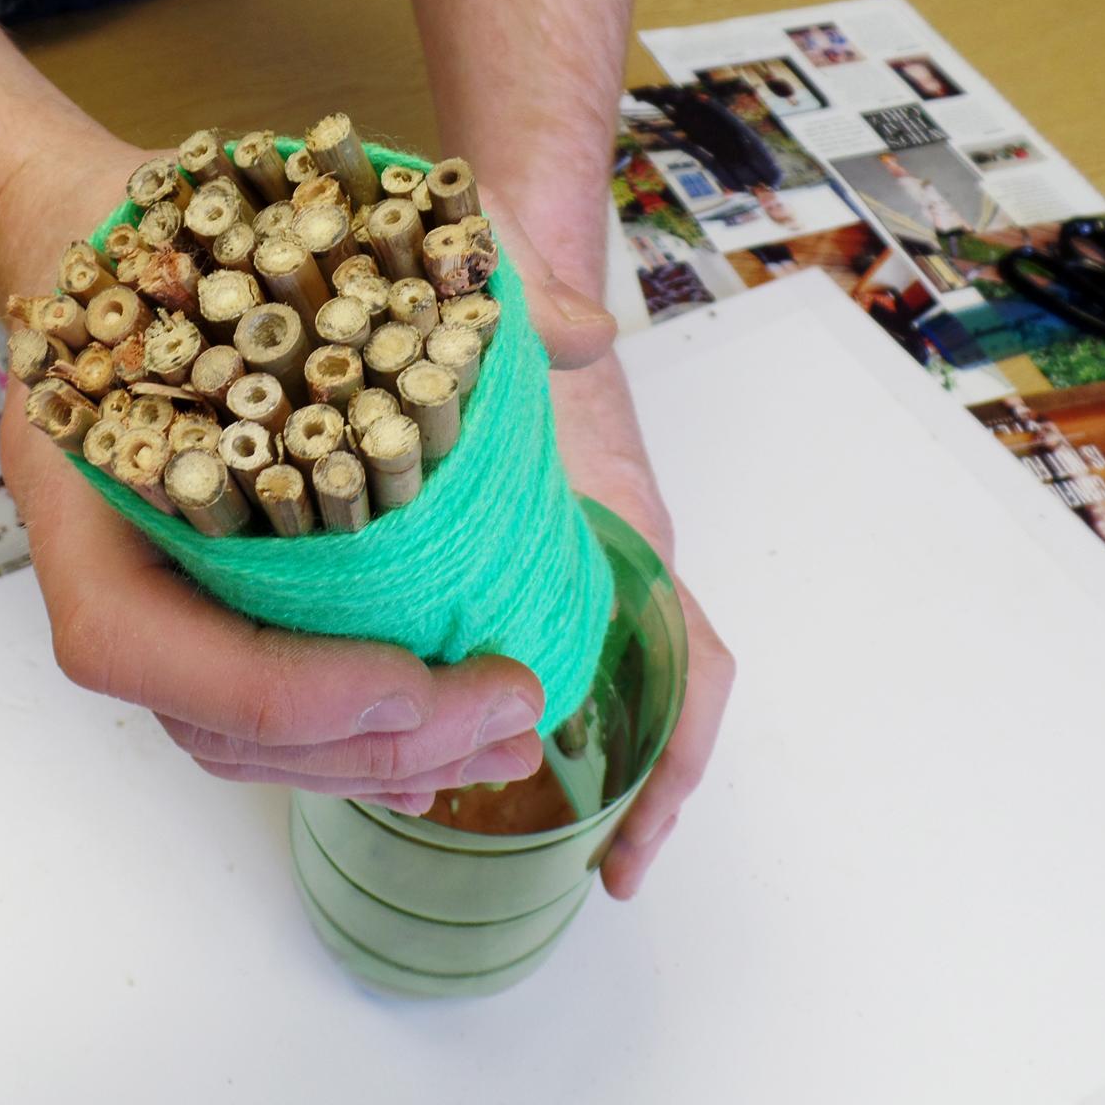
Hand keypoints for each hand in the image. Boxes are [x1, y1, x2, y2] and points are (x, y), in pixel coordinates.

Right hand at [0, 161, 618, 811]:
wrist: (94, 251)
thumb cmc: (181, 237)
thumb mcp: (297, 219)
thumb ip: (450, 265)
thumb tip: (585, 333)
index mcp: (85, 485)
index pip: (153, 649)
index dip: (296, 688)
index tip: (435, 674)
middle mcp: (102, 570)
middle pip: (217, 725)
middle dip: (376, 742)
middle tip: (516, 714)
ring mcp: (144, 606)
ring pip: (243, 744)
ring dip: (380, 762)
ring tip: (507, 742)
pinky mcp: (191, 617)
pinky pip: (257, 721)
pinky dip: (352, 745)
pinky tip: (444, 743)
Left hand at [485, 178, 734, 899]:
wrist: (505, 243)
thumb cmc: (515, 271)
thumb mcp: (515, 286)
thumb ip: (547, 307)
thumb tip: (582, 332)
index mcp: (621, 523)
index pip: (688, 663)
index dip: (673, 763)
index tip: (635, 852)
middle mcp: (597, 555)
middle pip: (636, 700)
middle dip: (620, 792)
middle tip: (577, 862)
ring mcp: (547, 557)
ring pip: (566, 683)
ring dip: (530, 754)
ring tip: (463, 816)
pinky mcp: (494, 550)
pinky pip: (496, 642)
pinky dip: (468, 703)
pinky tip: (416, 736)